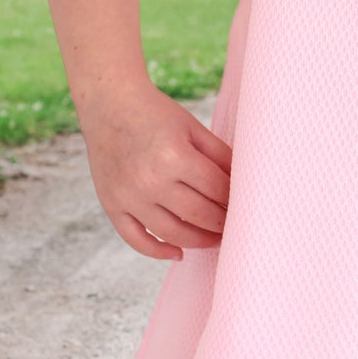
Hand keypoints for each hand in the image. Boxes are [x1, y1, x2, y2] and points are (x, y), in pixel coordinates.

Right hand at [79, 81, 231, 260]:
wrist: (109, 105)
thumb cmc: (156, 114)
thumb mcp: (193, 128)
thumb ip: (220, 156)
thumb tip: (245, 184)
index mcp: (174, 156)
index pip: (216, 190)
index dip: (235, 200)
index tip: (249, 207)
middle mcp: (150, 180)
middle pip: (198, 215)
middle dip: (222, 224)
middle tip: (237, 227)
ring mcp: (129, 196)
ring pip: (172, 233)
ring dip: (198, 241)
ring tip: (215, 240)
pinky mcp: (112, 205)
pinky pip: (137, 239)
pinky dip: (158, 251)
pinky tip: (179, 253)